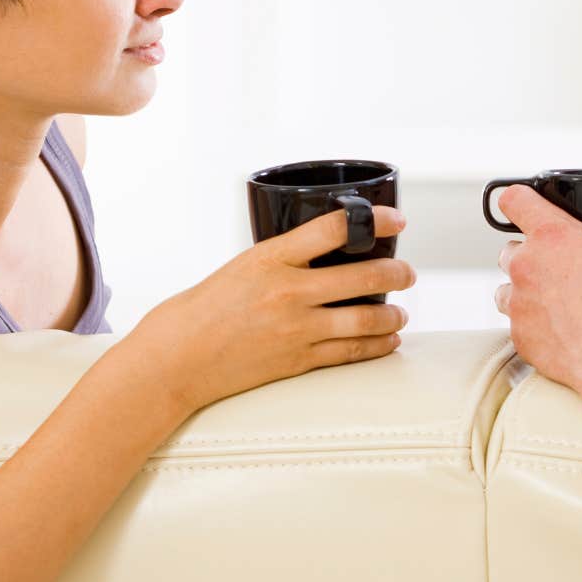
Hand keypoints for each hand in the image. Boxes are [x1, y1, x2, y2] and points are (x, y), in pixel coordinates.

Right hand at [127, 206, 414, 413]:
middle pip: (363, 277)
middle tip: (407, 271)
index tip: (397, 220)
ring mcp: (296, 328)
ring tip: (400, 313)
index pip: (334, 228)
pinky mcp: (298, 361)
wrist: (175, 360)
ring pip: (365, 319)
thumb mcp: (240, 267)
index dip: (375, 221)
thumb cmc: (199, 311)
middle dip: (396, 273)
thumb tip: (321, 257)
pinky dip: (376, 346)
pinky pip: (350, 352)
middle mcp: (288, 291)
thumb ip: (281, 262)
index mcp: (270, 258)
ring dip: (392, 315)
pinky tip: (388, 341)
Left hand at [493, 186, 581, 414]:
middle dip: (528, 254)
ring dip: (523, 290)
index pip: (514, 199)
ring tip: (556, 300)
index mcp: (554, 236)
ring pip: (506, 288)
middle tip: (559, 267)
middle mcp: (526, 266)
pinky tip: (560, 330)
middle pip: (509, 248)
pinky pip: (515, 325)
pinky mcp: (520, 339)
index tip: (525, 205)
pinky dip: (531, 325)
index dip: (518, 199)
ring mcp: (518, 305)